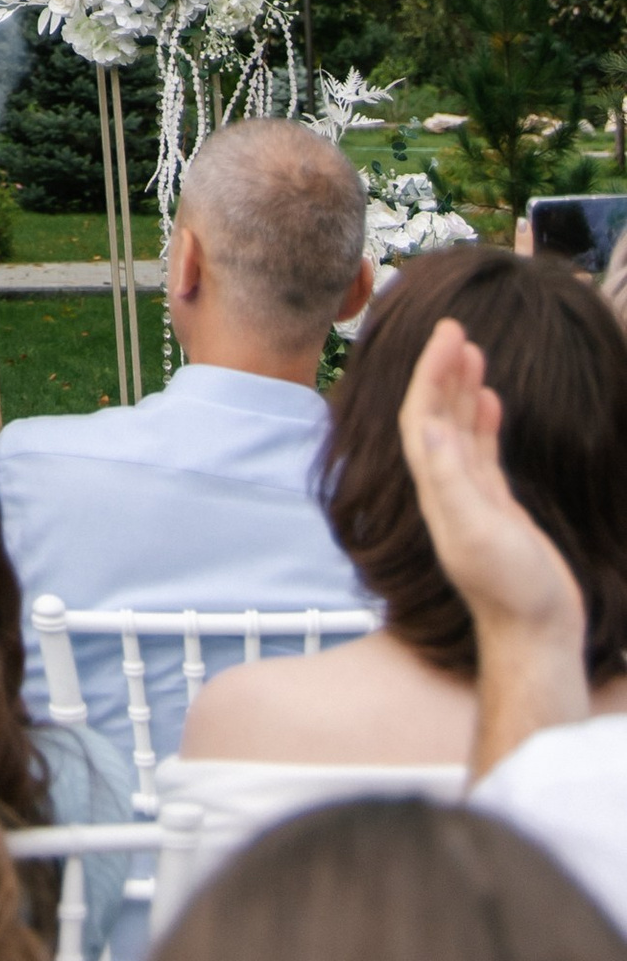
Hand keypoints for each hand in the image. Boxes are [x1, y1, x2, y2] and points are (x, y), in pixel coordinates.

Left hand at [399, 311, 588, 775]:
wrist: (538, 635)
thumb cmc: (511, 591)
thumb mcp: (479, 534)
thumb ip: (452, 483)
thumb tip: (427, 426)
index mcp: (435, 490)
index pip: (422, 417)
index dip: (429, 374)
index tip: (446, 335)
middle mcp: (446, 489)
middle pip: (436, 415)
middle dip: (441, 371)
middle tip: (454, 326)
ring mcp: (472, 498)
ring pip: (459, 429)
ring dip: (461, 389)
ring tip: (469, 349)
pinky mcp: (497, 509)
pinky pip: (483, 452)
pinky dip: (482, 421)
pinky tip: (489, 399)